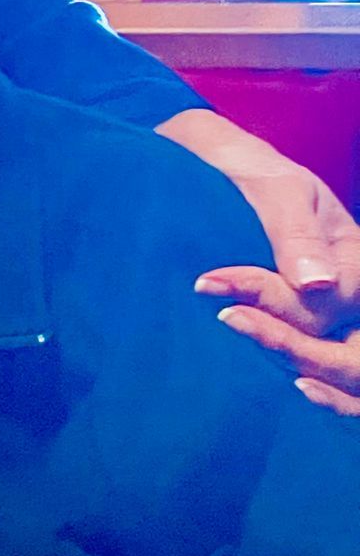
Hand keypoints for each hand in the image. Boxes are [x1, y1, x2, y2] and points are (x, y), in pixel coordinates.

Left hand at [157, 108, 359, 412]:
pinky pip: (310, 368)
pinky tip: (279, 381)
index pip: (326, 303)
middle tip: (225, 318)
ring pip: (325, 363)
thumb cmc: (253, 174)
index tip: (209, 283)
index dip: (272, 299)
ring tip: (230, 338)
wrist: (222, 175)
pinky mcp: (298, 329)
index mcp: (354, 259)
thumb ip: (296, 233)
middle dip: (283, 340)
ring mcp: (329, 317)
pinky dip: (297, 376)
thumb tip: (317, 285)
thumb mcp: (278, 191)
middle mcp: (348, 295)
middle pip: (334, 343)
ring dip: (283, 360)